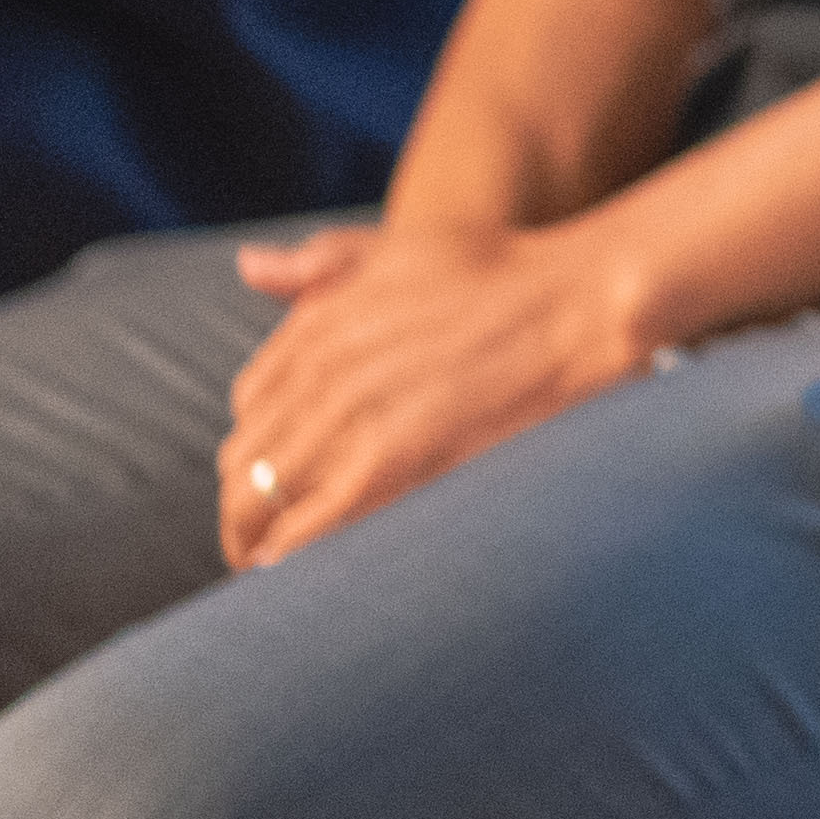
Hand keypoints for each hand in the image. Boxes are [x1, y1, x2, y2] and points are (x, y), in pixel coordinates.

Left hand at [216, 219, 659, 568]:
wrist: (575, 304)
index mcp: (316, 325)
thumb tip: (250, 267)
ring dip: (255, 536)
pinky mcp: (385, 467)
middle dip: (244, 503)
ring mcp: (348, 420)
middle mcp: (317, 372)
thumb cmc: (501, 271)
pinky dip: (288, 554)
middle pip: (244, 460)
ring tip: (274, 561)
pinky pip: (306, 527)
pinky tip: (295, 572)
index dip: (256, 444)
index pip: (248, 404)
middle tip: (263, 533)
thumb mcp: (399, 246)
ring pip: (260, 499)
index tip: (274, 472)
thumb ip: (319, 261)